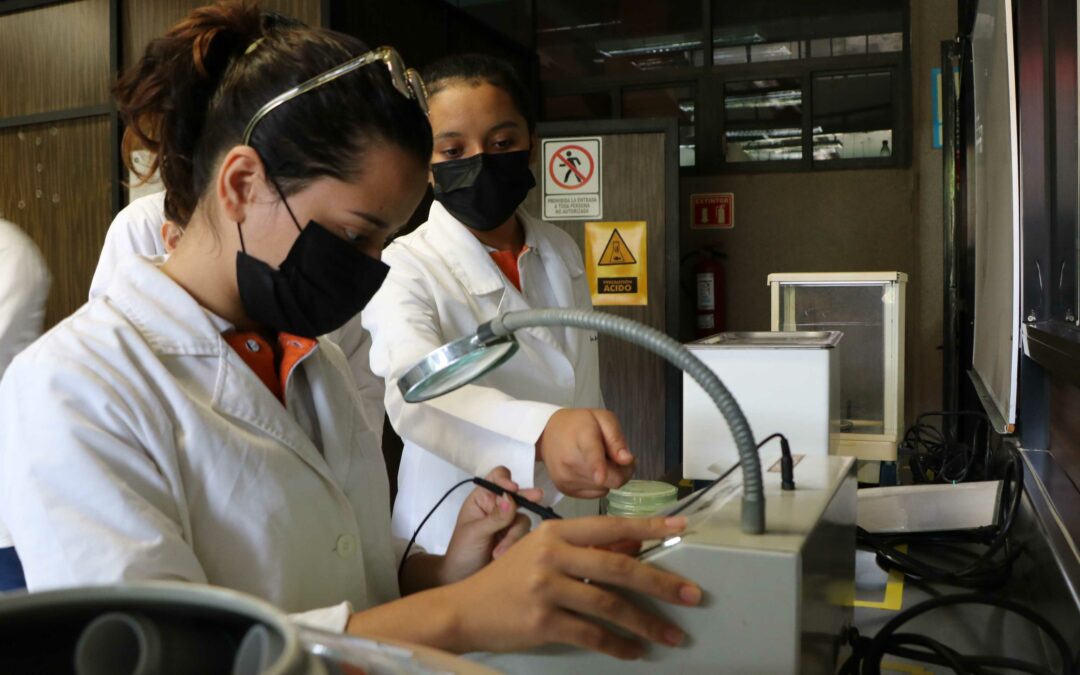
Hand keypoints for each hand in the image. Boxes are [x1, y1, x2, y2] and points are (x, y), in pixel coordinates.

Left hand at [439, 467, 540, 583]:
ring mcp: (509, 524)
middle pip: (518, 496)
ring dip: (513, 535)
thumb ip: (494, 517)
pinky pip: (526, 536)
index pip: (496, 478)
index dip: (505, 480)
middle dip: (527, 496)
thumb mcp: (474, 533)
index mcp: (482, 498)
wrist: (463, 579)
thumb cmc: (462, 552)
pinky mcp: (518, 540)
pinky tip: (503, 555)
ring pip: (523, 519)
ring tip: (498, 552)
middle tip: (537, 496)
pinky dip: (516, 545)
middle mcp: (498, 507)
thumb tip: (509, 498)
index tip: (512, 489)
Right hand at [445, 515, 700, 658]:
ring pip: (610, 605)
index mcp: (554, 532)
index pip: (610, 526)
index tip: (681, 527)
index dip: (648, 527)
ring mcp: (546, 588)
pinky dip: (617, 645)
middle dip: (661, 582)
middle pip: (618, 567)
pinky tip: (634, 651)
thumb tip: (632, 548)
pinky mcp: (542, 622)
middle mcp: (551, 555)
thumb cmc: (506, 580)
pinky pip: (591, 635)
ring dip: (646, 623)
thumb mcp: (540, 552)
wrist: (463, 611)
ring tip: (672, 635)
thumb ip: (582, 550)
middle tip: (691, 595)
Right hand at [536, 408, 634, 497]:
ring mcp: (566, 479)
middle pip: (610, 479)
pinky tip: (590, 469)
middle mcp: (571, 462)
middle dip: (622, 471)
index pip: (591, 455)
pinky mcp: (565, 490)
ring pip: (605, 488)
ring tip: (599, 460)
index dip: (598, 467)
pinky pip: (596, 494)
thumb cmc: (579, 423)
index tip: (600, 477)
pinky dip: (599, 484)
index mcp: (583, 439)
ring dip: (609, 477)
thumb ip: (616, 438)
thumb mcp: (603, 419)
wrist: (547, 433)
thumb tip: (627, 460)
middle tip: (618, 456)